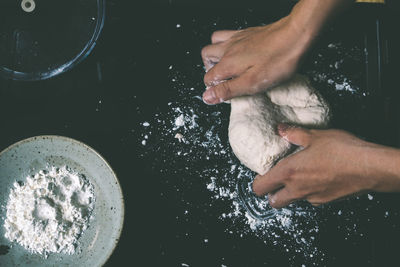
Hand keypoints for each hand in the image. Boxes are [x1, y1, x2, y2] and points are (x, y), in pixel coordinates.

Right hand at [201, 0, 352, 104]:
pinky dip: (226, 43)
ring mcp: (237, 38)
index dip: (213, 88)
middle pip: (206, 56)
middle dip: (209, 68)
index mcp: (228, 63)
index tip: (225, 94)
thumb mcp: (252, 83)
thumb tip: (207, 97)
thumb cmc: (278, 61)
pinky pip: (228, 34)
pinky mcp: (248, 32)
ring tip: (226, 65)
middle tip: (222, 79)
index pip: (208, 77)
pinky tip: (237, 51)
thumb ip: (228, 90)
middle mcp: (229, 48)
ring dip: (215, 54)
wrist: (296, 35)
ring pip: (214, 42)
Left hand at [252, 124, 399, 208]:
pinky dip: (309, 191)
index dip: (258, 182)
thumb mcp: (315, 135)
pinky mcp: (326, 201)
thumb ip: (293, 133)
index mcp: (289, 172)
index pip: (260, 187)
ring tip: (300, 175)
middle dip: (271, 193)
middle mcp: (297, 189)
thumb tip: (281, 129)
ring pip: (292, 200)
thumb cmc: (342, 150)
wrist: (370, 167)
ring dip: (291, 192)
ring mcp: (312, 197)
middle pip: (273, 201)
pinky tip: (317, 178)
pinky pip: (310, 199)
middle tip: (277, 180)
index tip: (262, 174)